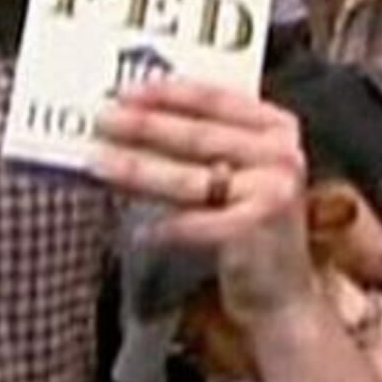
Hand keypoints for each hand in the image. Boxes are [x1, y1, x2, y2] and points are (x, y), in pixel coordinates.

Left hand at [91, 80, 315, 327]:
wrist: (282, 290)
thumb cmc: (250, 223)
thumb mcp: (242, 171)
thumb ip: (206, 143)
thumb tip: (134, 119)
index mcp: (278, 128)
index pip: (217, 99)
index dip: (169, 92)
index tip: (128, 92)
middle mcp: (281, 155)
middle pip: (199, 136)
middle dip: (144, 126)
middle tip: (103, 119)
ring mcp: (271, 192)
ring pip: (188, 178)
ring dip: (137, 169)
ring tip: (98, 161)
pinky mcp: (253, 229)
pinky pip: (190, 224)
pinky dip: (159, 228)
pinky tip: (133, 229)